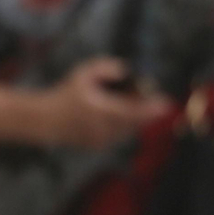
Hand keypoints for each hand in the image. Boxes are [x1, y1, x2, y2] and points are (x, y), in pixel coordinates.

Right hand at [38, 58, 171, 147]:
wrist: (46, 120)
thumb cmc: (65, 94)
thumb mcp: (83, 73)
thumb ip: (105, 68)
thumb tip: (126, 70)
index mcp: (101, 110)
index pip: (134, 112)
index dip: (153, 109)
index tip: (167, 104)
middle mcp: (104, 128)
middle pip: (136, 121)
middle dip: (143, 110)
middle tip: (143, 96)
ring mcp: (103, 140)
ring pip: (129, 129)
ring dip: (131, 117)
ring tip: (118, 104)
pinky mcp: (101, 146)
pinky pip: (119, 135)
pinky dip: (121, 124)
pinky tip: (108, 114)